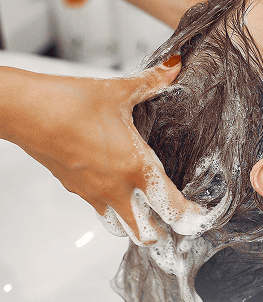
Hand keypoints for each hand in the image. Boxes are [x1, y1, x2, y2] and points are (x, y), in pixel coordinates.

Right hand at [1, 57, 203, 244]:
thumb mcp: (119, 91)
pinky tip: (118, 193)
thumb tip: (174, 67)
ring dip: (138, 227)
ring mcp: (94, 194)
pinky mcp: (76, 190)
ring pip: (122, 229)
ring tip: (148, 215)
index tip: (199, 214)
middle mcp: (117, 188)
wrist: (24, 111)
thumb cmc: (69, 103)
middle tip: (175, 222)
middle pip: (147, 233)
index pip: (172, 207)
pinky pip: (100, 211)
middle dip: (164, 232)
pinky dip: (114, 211)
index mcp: (136, 168)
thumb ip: (152, 83)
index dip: (190, 216)